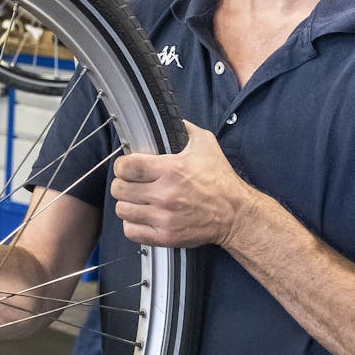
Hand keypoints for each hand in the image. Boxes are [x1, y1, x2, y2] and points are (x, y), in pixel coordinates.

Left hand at [110, 121, 253, 248]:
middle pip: (120, 189)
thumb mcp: (206, 144)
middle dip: (123, 183)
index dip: (122, 165)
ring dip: (128, 204)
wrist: (235, 213)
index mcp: (171, 169)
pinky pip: (131, 231)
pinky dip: (133, 224)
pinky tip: (143, 216)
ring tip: (137, 200)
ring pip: (122, 210)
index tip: (127, 167)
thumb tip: (168, 118)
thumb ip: (184, 128)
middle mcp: (165, 194)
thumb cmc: (220, 179)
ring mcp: (164, 218)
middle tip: (131, 183)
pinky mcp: (165, 236)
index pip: (126, 166)